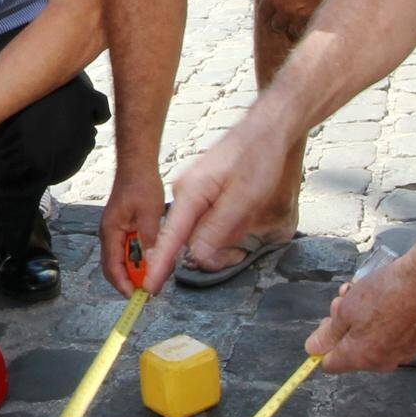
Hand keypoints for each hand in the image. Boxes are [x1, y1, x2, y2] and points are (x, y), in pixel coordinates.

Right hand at [98, 164, 166, 292]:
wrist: (137, 167)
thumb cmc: (140, 184)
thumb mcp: (149, 213)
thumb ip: (149, 238)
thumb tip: (152, 262)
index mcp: (111, 232)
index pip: (112, 266)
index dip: (123, 284)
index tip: (136, 295)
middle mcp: (109, 235)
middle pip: (114, 267)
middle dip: (129, 281)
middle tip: (148, 291)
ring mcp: (115, 232)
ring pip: (121, 260)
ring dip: (135, 271)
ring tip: (152, 277)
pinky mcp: (123, 229)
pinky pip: (127, 250)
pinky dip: (137, 259)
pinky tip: (151, 260)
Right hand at [144, 120, 293, 291]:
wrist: (266, 129)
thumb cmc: (257, 158)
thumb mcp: (244, 199)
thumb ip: (218, 229)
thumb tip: (196, 256)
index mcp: (190, 194)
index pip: (168, 237)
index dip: (158, 264)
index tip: (149, 287)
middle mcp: (185, 193)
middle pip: (185, 239)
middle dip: (210, 253)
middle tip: (239, 255)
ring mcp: (193, 191)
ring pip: (198, 231)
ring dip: (221, 240)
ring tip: (246, 227)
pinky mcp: (203, 191)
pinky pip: (206, 220)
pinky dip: (222, 227)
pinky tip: (240, 216)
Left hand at [306, 249, 415, 371]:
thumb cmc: (382, 293)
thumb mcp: (346, 310)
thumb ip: (328, 335)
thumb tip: (313, 351)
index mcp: (360, 358)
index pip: (329, 364)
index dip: (324, 344)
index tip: (329, 323)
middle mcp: (380, 364)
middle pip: (350, 352)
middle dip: (343, 328)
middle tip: (345, 300)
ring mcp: (400, 356)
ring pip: (369, 343)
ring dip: (361, 322)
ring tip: (363, 295)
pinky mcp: (414, 345)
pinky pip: (388, 340)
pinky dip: (382, 325)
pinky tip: (383, 302)